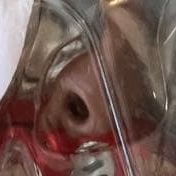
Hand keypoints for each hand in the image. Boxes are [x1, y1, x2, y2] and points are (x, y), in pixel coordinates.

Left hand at [38, 8, 163, 144]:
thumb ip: (53, 104)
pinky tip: (97, 81)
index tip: (63, 97)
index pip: (74, 129)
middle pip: (88, 122)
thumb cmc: (93, 65)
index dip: (63, 114)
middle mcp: (115, 123)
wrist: (120, 46)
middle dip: (76, 109)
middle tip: (71, 91)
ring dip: (88, 103)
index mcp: (100, 125)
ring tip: (83, 84)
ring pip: (100, 113)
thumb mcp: (67, 83)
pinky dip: (101, 97)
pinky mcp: (132, 100)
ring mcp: (125, 112)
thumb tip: (43, 122)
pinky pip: (112, 104)